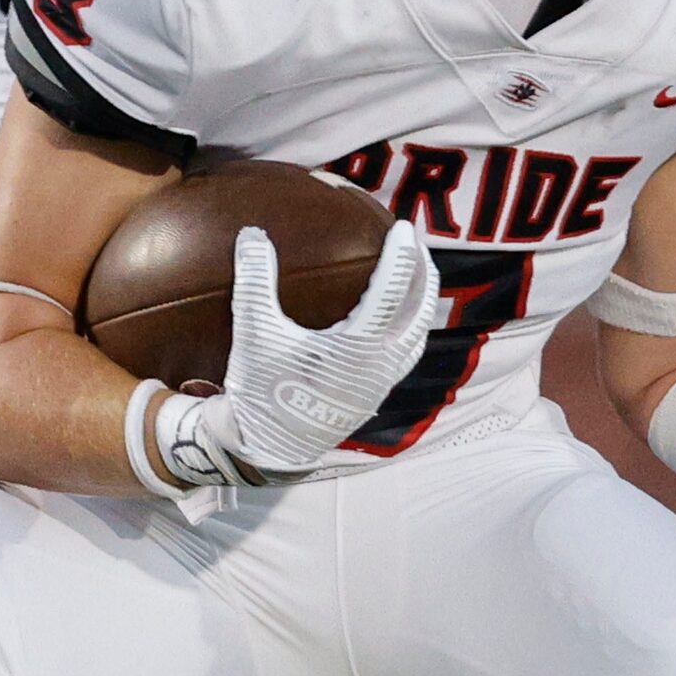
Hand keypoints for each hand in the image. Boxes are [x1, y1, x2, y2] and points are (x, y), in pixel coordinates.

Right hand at [177, 221, 437, 478]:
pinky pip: (405, 353)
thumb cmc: (261, 390)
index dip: (401, 254)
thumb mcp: (254, 331)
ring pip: (417, 335)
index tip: (403, 228)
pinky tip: (396, 319)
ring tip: (415, 276)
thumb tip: (252, 233)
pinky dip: (409, 327)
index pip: (393, 289)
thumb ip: (255, 280)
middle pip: (419, 311)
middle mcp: (380, 365)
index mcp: (359, 347)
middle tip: (416, 244)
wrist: (266, 447)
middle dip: (423, 274)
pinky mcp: (375, 395)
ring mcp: (381, 383)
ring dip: (421, 301)